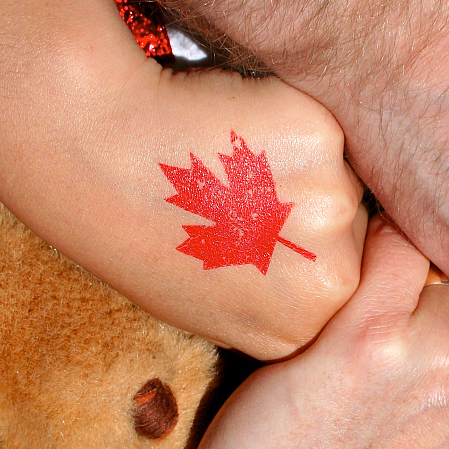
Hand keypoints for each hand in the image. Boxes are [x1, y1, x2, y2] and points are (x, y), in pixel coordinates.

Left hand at [0, 0, 365, 357]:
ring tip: (233, 168)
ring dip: (302, 164)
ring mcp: (330, 208)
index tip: (273, 232)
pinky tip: (238, 129)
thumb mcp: (220, 297)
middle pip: (355, 230)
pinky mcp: (322, 140)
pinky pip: (327, 126)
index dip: (310, 254)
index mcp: (304, 330)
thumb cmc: (144, 231)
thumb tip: (332, 263)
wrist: (92, 155)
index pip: (349, 286)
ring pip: (344, 174)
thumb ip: (286, 292)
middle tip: (245, 199)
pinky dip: (290, 119)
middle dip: (312, 209)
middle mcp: (329, 280)